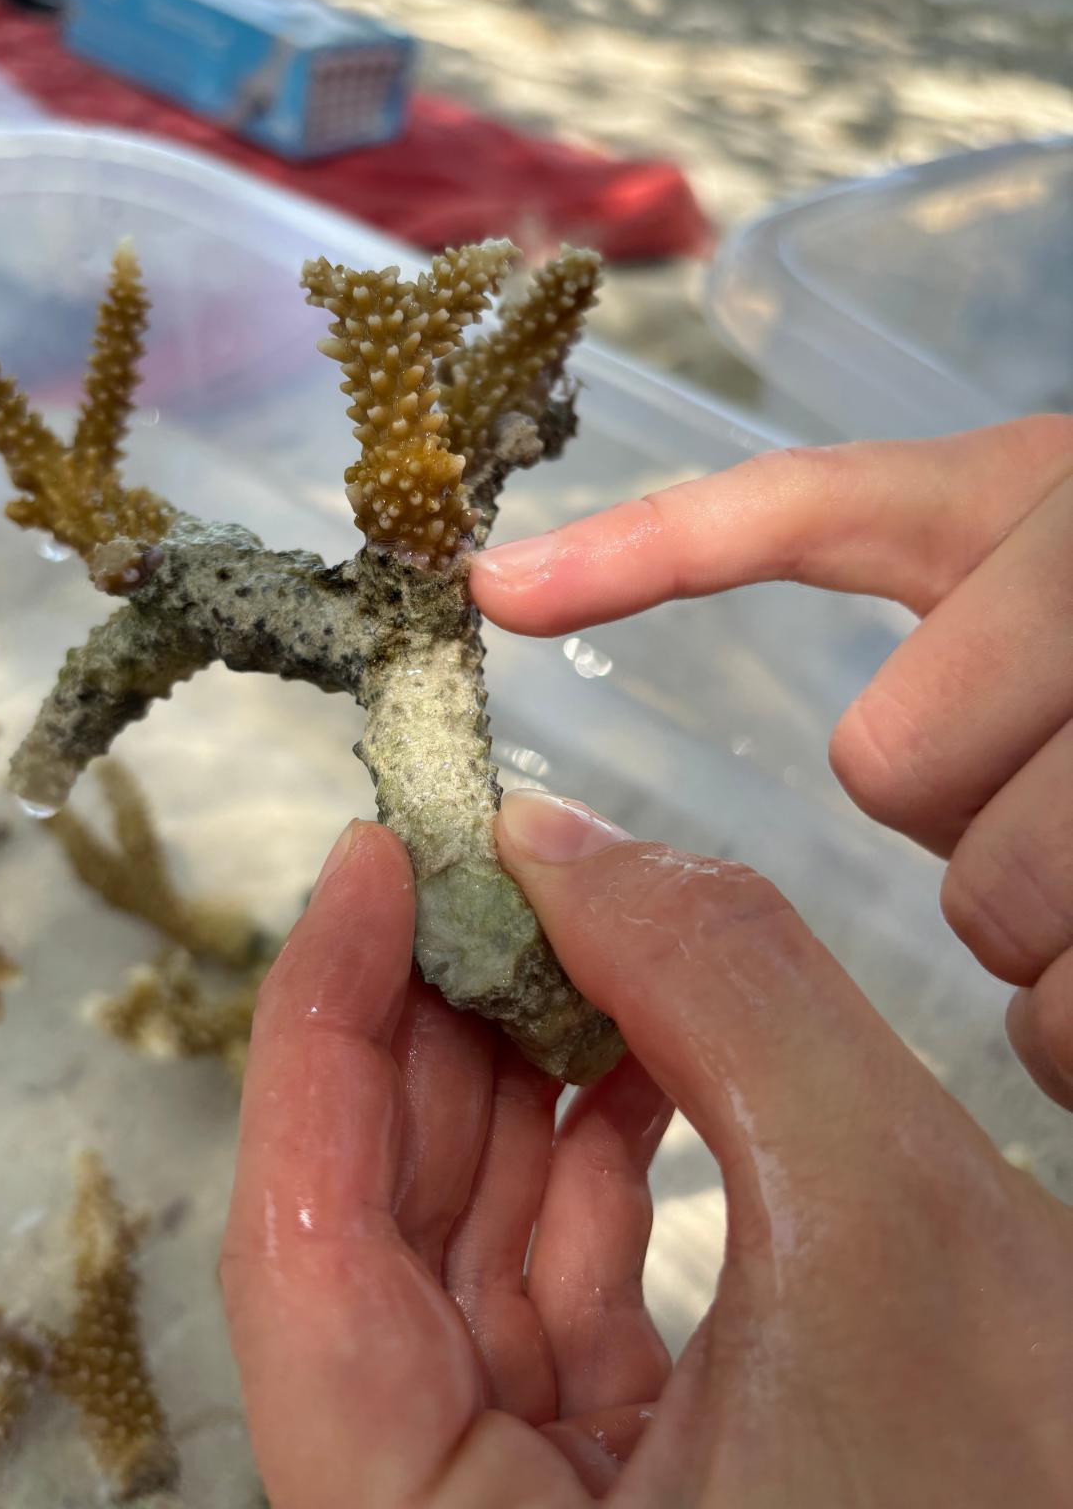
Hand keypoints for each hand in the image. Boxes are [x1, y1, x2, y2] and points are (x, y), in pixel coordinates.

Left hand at [222, 804, 1072, 1508]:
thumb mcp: (891, 1218)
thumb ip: (717, 994)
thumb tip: (558, 841)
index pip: (299, 1263)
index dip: (322, 1030)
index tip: (375, 864)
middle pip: (374, 1250)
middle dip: (430, 1035)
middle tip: (473, 874)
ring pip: (465, 1269)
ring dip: (516, 1085)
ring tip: (564, 937)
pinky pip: (553, 1306)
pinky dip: (590, 1164)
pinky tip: (636, 1046)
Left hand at [471, 415, 1072, 1108]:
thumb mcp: (1059, 567)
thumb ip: (934, 588)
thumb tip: (547, 597)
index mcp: (1039, 491)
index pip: (814, 505)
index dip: (645, 550)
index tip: (492, 588)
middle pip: (893, 764)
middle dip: (953, 808)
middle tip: (1056, 784)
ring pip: (999, 897)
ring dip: (1035, 919)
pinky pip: (1070, 1017)